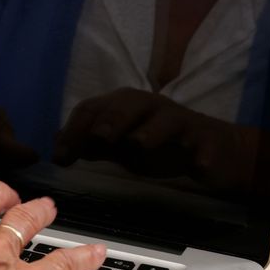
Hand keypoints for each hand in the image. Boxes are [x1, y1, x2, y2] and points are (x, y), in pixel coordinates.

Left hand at [54, 88, 258, 191]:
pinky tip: (197, 164)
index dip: (75, 130)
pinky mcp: (204, 140)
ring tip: (138, 143)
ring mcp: (179, 122)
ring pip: (165, 119)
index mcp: (125, 107)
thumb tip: (57, 142)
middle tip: (99, 139)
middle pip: (127, 105)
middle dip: (111, 120)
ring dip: (151, 130)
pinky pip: (203, 145)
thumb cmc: (160, 145)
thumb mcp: (120, 146)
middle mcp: (150, 107)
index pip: (93, 109)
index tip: (61, 157)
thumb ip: (92, 144)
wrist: (211, 149)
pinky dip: (200, 153)